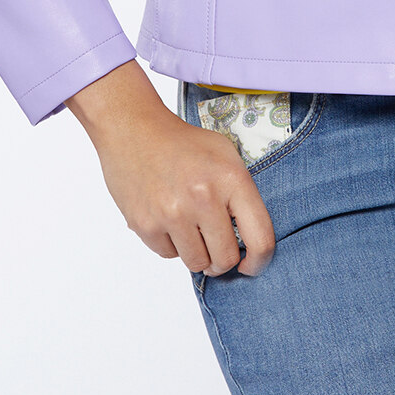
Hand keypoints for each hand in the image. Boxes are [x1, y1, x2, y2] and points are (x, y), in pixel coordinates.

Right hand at [66, 60, 276, 276]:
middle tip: (216, 246)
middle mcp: (203, 198)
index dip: (260, 261)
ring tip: (191, 228)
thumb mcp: (226, 155)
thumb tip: (250, 240)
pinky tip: (168, 219)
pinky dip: (172, 244)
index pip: (260, 238)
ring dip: (198, 253)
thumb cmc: (182, 143)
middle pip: (226, 259)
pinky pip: (169, 255)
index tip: (251, 265)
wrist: (134, 130)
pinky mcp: (146, 225)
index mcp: (231, 179)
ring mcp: (173, 214)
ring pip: (197, 263)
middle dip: (224, 260)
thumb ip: (242, 195)